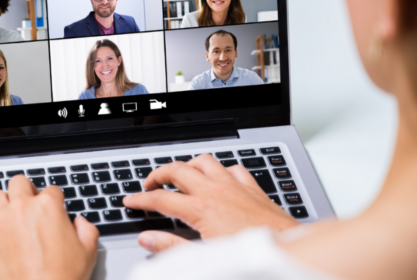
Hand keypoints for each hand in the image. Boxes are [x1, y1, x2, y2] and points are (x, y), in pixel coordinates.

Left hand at [0, 175, 99, 279]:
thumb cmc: (63, 278)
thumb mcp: (88, 252)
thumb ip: (87, 230)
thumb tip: (80, 223)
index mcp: (48, 207)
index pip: (52, 190)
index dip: (55, 200)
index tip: (55, 209)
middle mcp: (22, 209)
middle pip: (19, 183)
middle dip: (26, 191)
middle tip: (31, 204)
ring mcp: (2, 224)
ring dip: (2, 201)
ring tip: (8, 211)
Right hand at [124, 154, 299, 251]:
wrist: (285, 250)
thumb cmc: (248, 252)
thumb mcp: (203, 255)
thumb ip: (171, 246)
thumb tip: (147, 239)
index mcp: (200, 209)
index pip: (160, 198)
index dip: (141, 199)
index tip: (130, 200)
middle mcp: (215, 191)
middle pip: (177, 170)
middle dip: (158, 174)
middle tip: (149, 184)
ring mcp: (234, 186)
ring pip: (204, 161)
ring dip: (188, 166)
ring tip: (180, 176)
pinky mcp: (252, 188)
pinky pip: (232, 169)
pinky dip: (221, 171)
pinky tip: (218, 179)